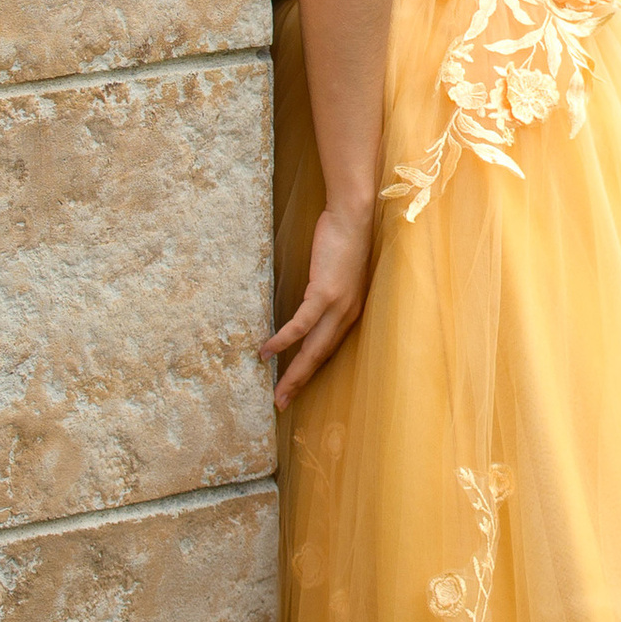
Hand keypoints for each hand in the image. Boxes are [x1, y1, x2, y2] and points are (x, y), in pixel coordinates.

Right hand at [262, 204, 372, 410]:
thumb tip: (307, 310)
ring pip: (312, 349)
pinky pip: (301, 325)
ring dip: (293, 374)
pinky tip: (268, 352)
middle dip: (300, 383)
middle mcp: (348, 315)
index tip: (294, 389)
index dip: (310, 372)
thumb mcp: (338, 276)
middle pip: (320, 358)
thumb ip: (325, 297)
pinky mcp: (325, 293)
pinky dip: (283, 341)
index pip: (328, 351)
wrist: (353, 217)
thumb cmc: (342, 242)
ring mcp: (338, 306)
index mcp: (351, 313)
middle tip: (281, 404)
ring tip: (276, 392)